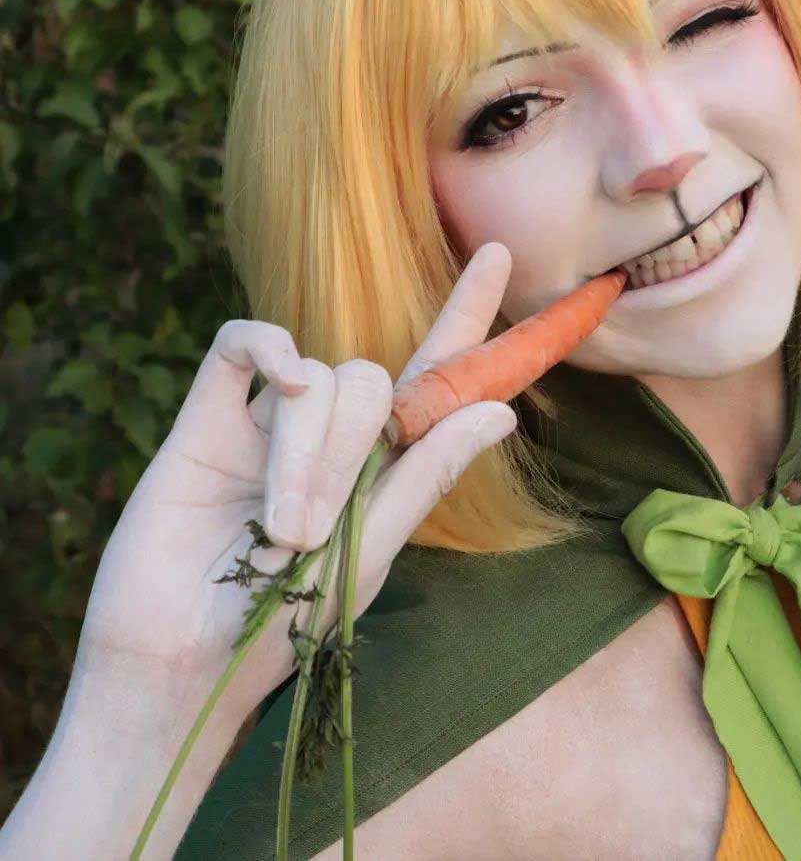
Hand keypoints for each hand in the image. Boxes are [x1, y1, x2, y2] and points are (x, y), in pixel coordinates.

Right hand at [73, 242, 517, 720]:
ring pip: (313, 376)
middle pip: (368, 381)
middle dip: (350, 451)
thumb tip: (501, 412)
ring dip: (306, 452)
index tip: (499, 252)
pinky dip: (268, 349)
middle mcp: (328, 436)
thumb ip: (428, 474)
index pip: (433, 376)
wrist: (180, 666)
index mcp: (379, 466)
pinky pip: (241, 347)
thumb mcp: (370, 551)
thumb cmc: (282, 627)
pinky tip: (281, 378)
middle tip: (309, 533)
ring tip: (278, 529)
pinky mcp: (205, 420)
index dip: (464, 315)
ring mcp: (265, 423)